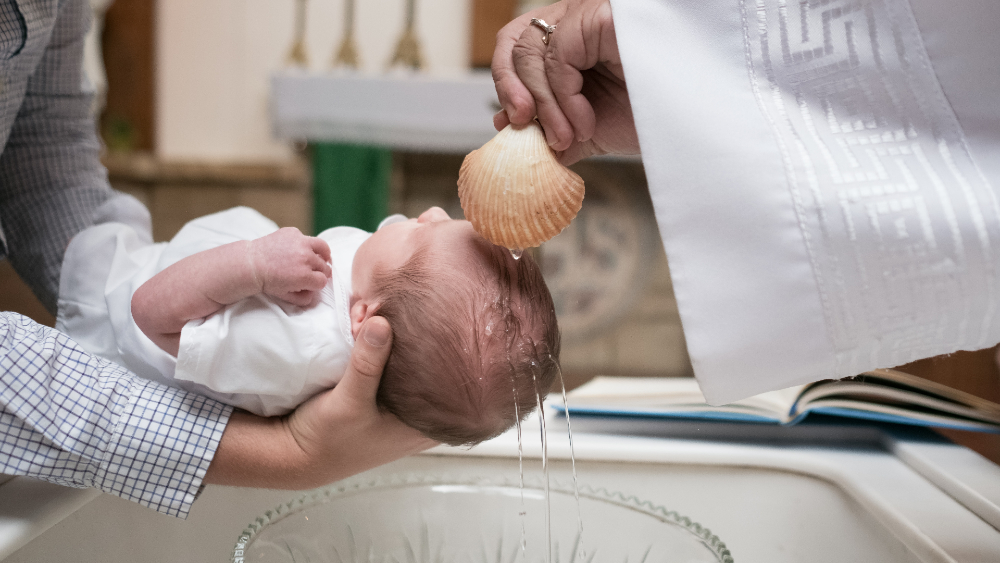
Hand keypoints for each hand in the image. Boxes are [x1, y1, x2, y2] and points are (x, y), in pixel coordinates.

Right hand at [204, 316, 436, 488]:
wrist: (297, 453)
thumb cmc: (329, 439)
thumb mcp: (349, 401)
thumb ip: (367, 364)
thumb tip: (382, 322)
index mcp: (427, 425)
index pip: (457, 384)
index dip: (455, 354)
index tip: (447, 323)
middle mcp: (421, 415)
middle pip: (436, 369)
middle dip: (426, 340)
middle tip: (419, 310)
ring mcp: (402, 405)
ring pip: (413, 364)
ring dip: (402, 341)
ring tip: (396, 312)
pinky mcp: (383, 394)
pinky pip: (393, 364)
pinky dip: (386, 346)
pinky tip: (378, 326)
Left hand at [249, 228, 331, 306]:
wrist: (251, 264)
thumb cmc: (267, 281)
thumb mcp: (286, 296)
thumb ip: (304, 298)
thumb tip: (314, 293)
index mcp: (304, 276)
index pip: (323, 281)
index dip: (318, 284)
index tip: (312, 283)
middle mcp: (305, 258)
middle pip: (324, 266)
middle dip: (320, 272)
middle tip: (313, 273)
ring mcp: (300, 242)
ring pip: (323, 248)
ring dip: (323, 255)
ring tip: (319, 258)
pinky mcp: (294, 232)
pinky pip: (307, 238)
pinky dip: (305, 244)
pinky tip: (297, 249)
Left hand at [492, 0, 638, 164]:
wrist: (691, 123)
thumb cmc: (649, 117)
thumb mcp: (589, 130)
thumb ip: (551, 130)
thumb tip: (509, 134)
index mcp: (570, 43)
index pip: (516, 47)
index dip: (506, 85)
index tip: (511, 127)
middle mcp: (576, 22)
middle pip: (515, 43)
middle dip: (513, 93)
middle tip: (526, 130)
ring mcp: (588, 16)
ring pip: (532, 51)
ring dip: (544, 106)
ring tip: (569, 136)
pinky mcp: (600, 16)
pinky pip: (558, 55)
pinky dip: (562, 98)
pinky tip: (585, 123)